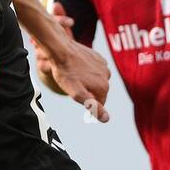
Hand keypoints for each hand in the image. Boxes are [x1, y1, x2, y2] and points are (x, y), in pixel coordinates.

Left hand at [33, 2, 110, 121]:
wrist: (62, 50)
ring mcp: (103, 65)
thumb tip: (107, 119)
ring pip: (98, 80)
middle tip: (73, 86)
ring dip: (89, 81)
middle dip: (89, 92)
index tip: (76, 98)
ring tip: (75, 77)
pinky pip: (96, 69)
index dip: (87, 104)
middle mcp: (107, 76)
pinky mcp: (98, 57)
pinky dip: (89, 71)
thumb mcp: (77, 94)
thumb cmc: (66, 73)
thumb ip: (93, 107)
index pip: (99, 104)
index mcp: (103, 87)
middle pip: (99, 92)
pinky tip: (78, 69)